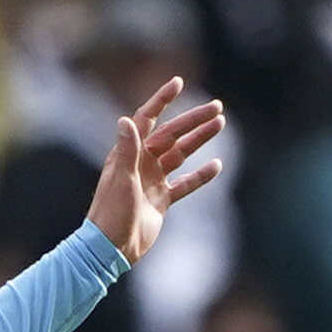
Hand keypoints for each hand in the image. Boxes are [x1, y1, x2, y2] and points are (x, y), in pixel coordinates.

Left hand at [86, 77, 226, 264]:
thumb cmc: (112, 212)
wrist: (111, 248)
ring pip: (180, 154)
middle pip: (171, 135)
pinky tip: (216, 165)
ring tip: (220, 124)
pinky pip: (184, 183)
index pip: (147, 120)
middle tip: (217, 107)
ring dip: (199, 140)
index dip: (162, 100)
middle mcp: (141, 163)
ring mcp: (152, 181)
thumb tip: (127, 119)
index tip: (178, 83)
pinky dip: (200, 175)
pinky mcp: (161, 200)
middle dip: (193, 120)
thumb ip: (126, 150)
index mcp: (128, 154)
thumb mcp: (121, 179)